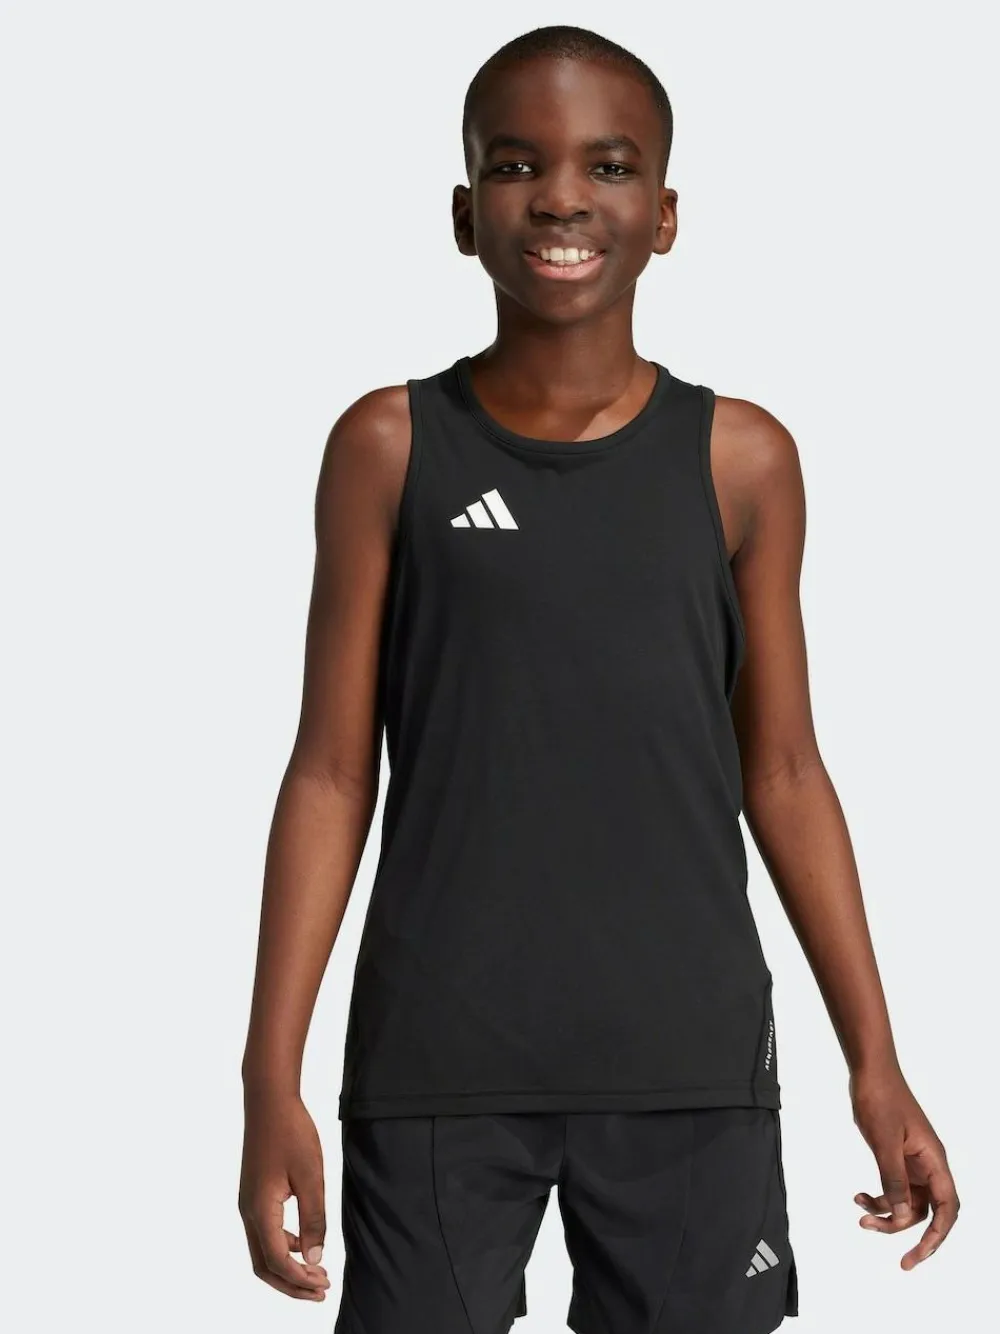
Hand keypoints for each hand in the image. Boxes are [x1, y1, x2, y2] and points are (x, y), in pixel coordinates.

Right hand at [238, 1089, 331, 1300]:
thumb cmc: (291, 1133)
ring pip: (262, 1251)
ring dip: (288, 1266)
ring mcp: (248, 1203)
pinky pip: (264, 1232)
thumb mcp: (311, 1176)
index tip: (325, 1284)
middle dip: (291, 1284)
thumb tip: (316, 1258)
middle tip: (320, 1291)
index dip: (300, 1279)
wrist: (269, 1101)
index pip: (278, 1261)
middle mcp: (248, 1212)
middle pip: (264, 1266)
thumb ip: (314, 1219)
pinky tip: (306, 1243)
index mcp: (260, 1211)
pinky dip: (284, 1246)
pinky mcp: (253, 1195)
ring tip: (317, 1272)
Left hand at [849, 1063, 959, 1269]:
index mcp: (934, 1160)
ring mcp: (913, 1162)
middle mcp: (928, 1165)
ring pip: (908, 1203)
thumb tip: (901, 1216)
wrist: (869, 1071)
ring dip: (888, 1215)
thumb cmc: (881, 1098)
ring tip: (861, 1216)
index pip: (947, 1208)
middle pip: (929, 1212)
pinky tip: (859, 1196)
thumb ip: (893, 1179)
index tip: (918, 1256)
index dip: (938, 1236)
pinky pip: (894, 1188)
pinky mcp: (897, 1158)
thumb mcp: (884, 1142)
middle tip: (899, 1261)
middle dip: (912, 1235)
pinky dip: (879, 1197)